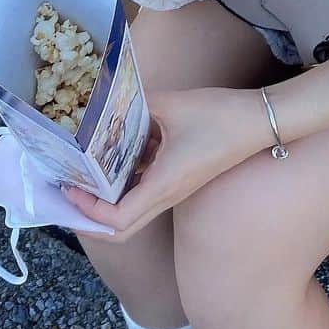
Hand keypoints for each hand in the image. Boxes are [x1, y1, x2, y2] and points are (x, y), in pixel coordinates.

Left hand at [60, 87, 268, 241]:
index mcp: (164, 184)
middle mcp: (168, 195)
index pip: (118, 220)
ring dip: (106, 203)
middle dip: (90, 220)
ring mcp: (175, 189)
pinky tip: (117, 154)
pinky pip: (146, 191)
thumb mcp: (173, 104)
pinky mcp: (181, 178)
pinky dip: (126, 183)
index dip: (89, 213)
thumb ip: (138, 102)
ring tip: (84, 176)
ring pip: (133, 213)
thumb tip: (110, 99)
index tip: (71, 189)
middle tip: (68, 196)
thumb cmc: (220, 116)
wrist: (259, 120)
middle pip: (122, 230)